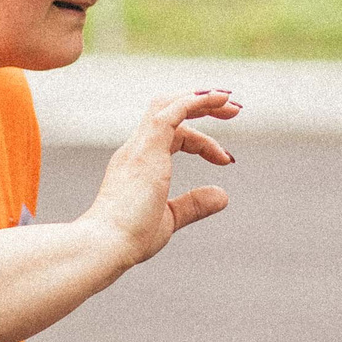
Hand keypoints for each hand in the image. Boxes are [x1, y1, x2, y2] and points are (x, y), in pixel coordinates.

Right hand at [78, 90, 238, 269]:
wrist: (107, 244)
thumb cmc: (131, 237)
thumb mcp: (170, 218)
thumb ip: (194, 204)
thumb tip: (223, 194)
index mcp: (138, 162)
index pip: (172, 134)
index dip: (202, 142)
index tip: (227, 160)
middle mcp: (136, 148)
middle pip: (168, 109)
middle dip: (201, 105)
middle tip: (234, 109)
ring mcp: (140, 146)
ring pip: (169, 104)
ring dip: (202, 99)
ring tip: (232, 103)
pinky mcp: (148, 147)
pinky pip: (174, 111)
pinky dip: (198, 101)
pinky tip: (220, 98)